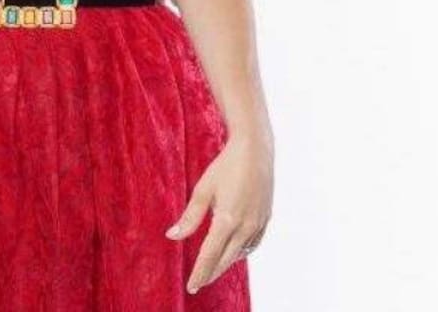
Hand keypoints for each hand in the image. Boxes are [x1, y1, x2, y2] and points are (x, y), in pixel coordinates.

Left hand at [165, 133, 273, 294]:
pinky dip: (241, 253)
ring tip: (212, 269)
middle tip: (198, 283)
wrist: (255, 151)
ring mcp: (258, 224)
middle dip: (211, 273)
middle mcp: (245, 226)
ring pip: (240, 254)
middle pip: (225, 260)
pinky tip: (233, 252)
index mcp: (226, 220)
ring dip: (225, 264)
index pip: (210, 255)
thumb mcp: (203, 190)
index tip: (191, 287)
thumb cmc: (225, 166)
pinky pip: (252, 245)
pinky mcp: (265, 219)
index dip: (200, 273)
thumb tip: (172, 236)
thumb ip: (189, 217)